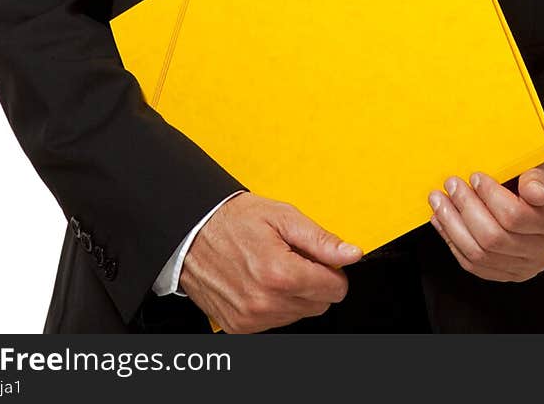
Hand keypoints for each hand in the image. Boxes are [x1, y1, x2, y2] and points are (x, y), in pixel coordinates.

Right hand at [178, 192, 362, 333]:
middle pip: (320, 304)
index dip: (331, 269)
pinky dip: (275, 304)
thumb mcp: (283, 217)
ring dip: (294, 293)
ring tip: (272, 266)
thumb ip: (321, 239)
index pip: (335, 288)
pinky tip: (260, 281)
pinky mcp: (240, 327)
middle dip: (314, 281)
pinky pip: (276, 321)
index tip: (317, 256)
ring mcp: (252, 318)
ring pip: (299, 314)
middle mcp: (265, 302)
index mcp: (280, 273)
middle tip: (292, 257)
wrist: (192, 233)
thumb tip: (352, 254)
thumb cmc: (235, 221)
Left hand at [427, 158, 543, 281]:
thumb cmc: (538, 180)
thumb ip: (537, 175)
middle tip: (452, 184)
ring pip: (481, 253)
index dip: (490, 196)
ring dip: (453, 225)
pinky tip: (443, 220)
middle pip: (494, 237)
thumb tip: (534, 192)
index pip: (517, 215)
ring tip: (439, 201)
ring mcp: (526, 264)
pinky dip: (453, 241)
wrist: (543, 202)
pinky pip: (475, 265)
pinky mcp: (508, 273)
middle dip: (466, 208)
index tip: (475, 176)